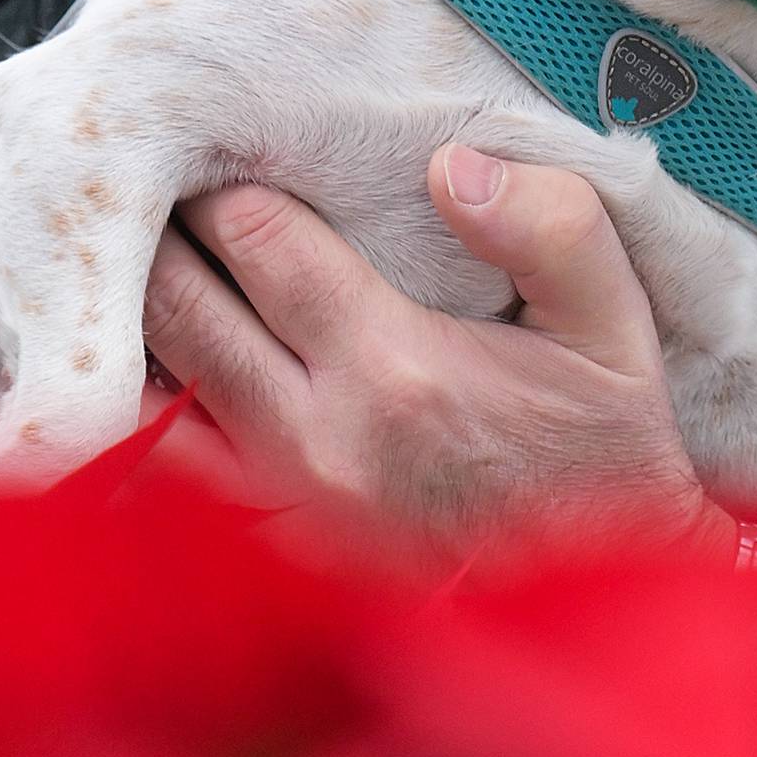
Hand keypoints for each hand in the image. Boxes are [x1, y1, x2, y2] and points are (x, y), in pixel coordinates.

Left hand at [140, 144, 727, 558]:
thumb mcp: (613, 323)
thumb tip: (452, 165)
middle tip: (169, 187)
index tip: (229, 151)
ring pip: (152, 383)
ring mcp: (283, 502)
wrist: (598, 604)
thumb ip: (551, 226)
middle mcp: (320, 440)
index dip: (228, 183)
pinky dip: (152, 398)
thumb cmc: (604, 449)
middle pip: (177, 304)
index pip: (256, 240)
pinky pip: (167, 458)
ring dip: (143, 314)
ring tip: (155, 259)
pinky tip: (164, 355)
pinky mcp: (271, 543)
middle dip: (163, 233)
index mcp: (397, 368)